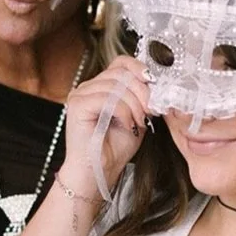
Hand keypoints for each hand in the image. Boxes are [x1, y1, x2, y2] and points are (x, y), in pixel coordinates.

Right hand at [58, 55, 148, 196]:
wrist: (99, 173)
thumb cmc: (115, 148)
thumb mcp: (137, 116)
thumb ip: (143, 98)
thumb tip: (158, 83)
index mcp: (102, 86)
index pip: (122, 62)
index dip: (140, 69)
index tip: (155, 87)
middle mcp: (88, 86)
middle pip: (121, 72)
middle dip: (142, 92)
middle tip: (150, 112)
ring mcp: (80, 94)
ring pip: (116, 85)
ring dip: (134, 105)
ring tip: (138, 123)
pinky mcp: (77, 105)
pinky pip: (107, 98)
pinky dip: (123, 112)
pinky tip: (126, 126)